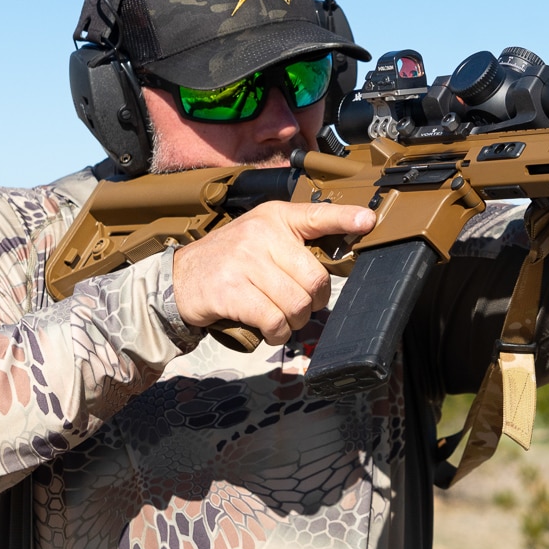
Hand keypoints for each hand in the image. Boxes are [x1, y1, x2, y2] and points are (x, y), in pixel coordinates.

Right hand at [171, 201, 375, 344]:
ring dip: (295, 321)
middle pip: (315, 278)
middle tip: (300, 304)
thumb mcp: (261, 238)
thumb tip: (338, 265)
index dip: (345, 219)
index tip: (368, 221)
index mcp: (275, 217)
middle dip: (314, 302)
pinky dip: (277, 333)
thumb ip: (296, 244)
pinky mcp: (231, 291)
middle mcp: (261, 233)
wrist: (180, 279)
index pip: (317, 215)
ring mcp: (245, 261)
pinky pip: (275, 321)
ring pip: (297, 304)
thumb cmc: (232, 261)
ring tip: (279, 316)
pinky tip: (267, 328)